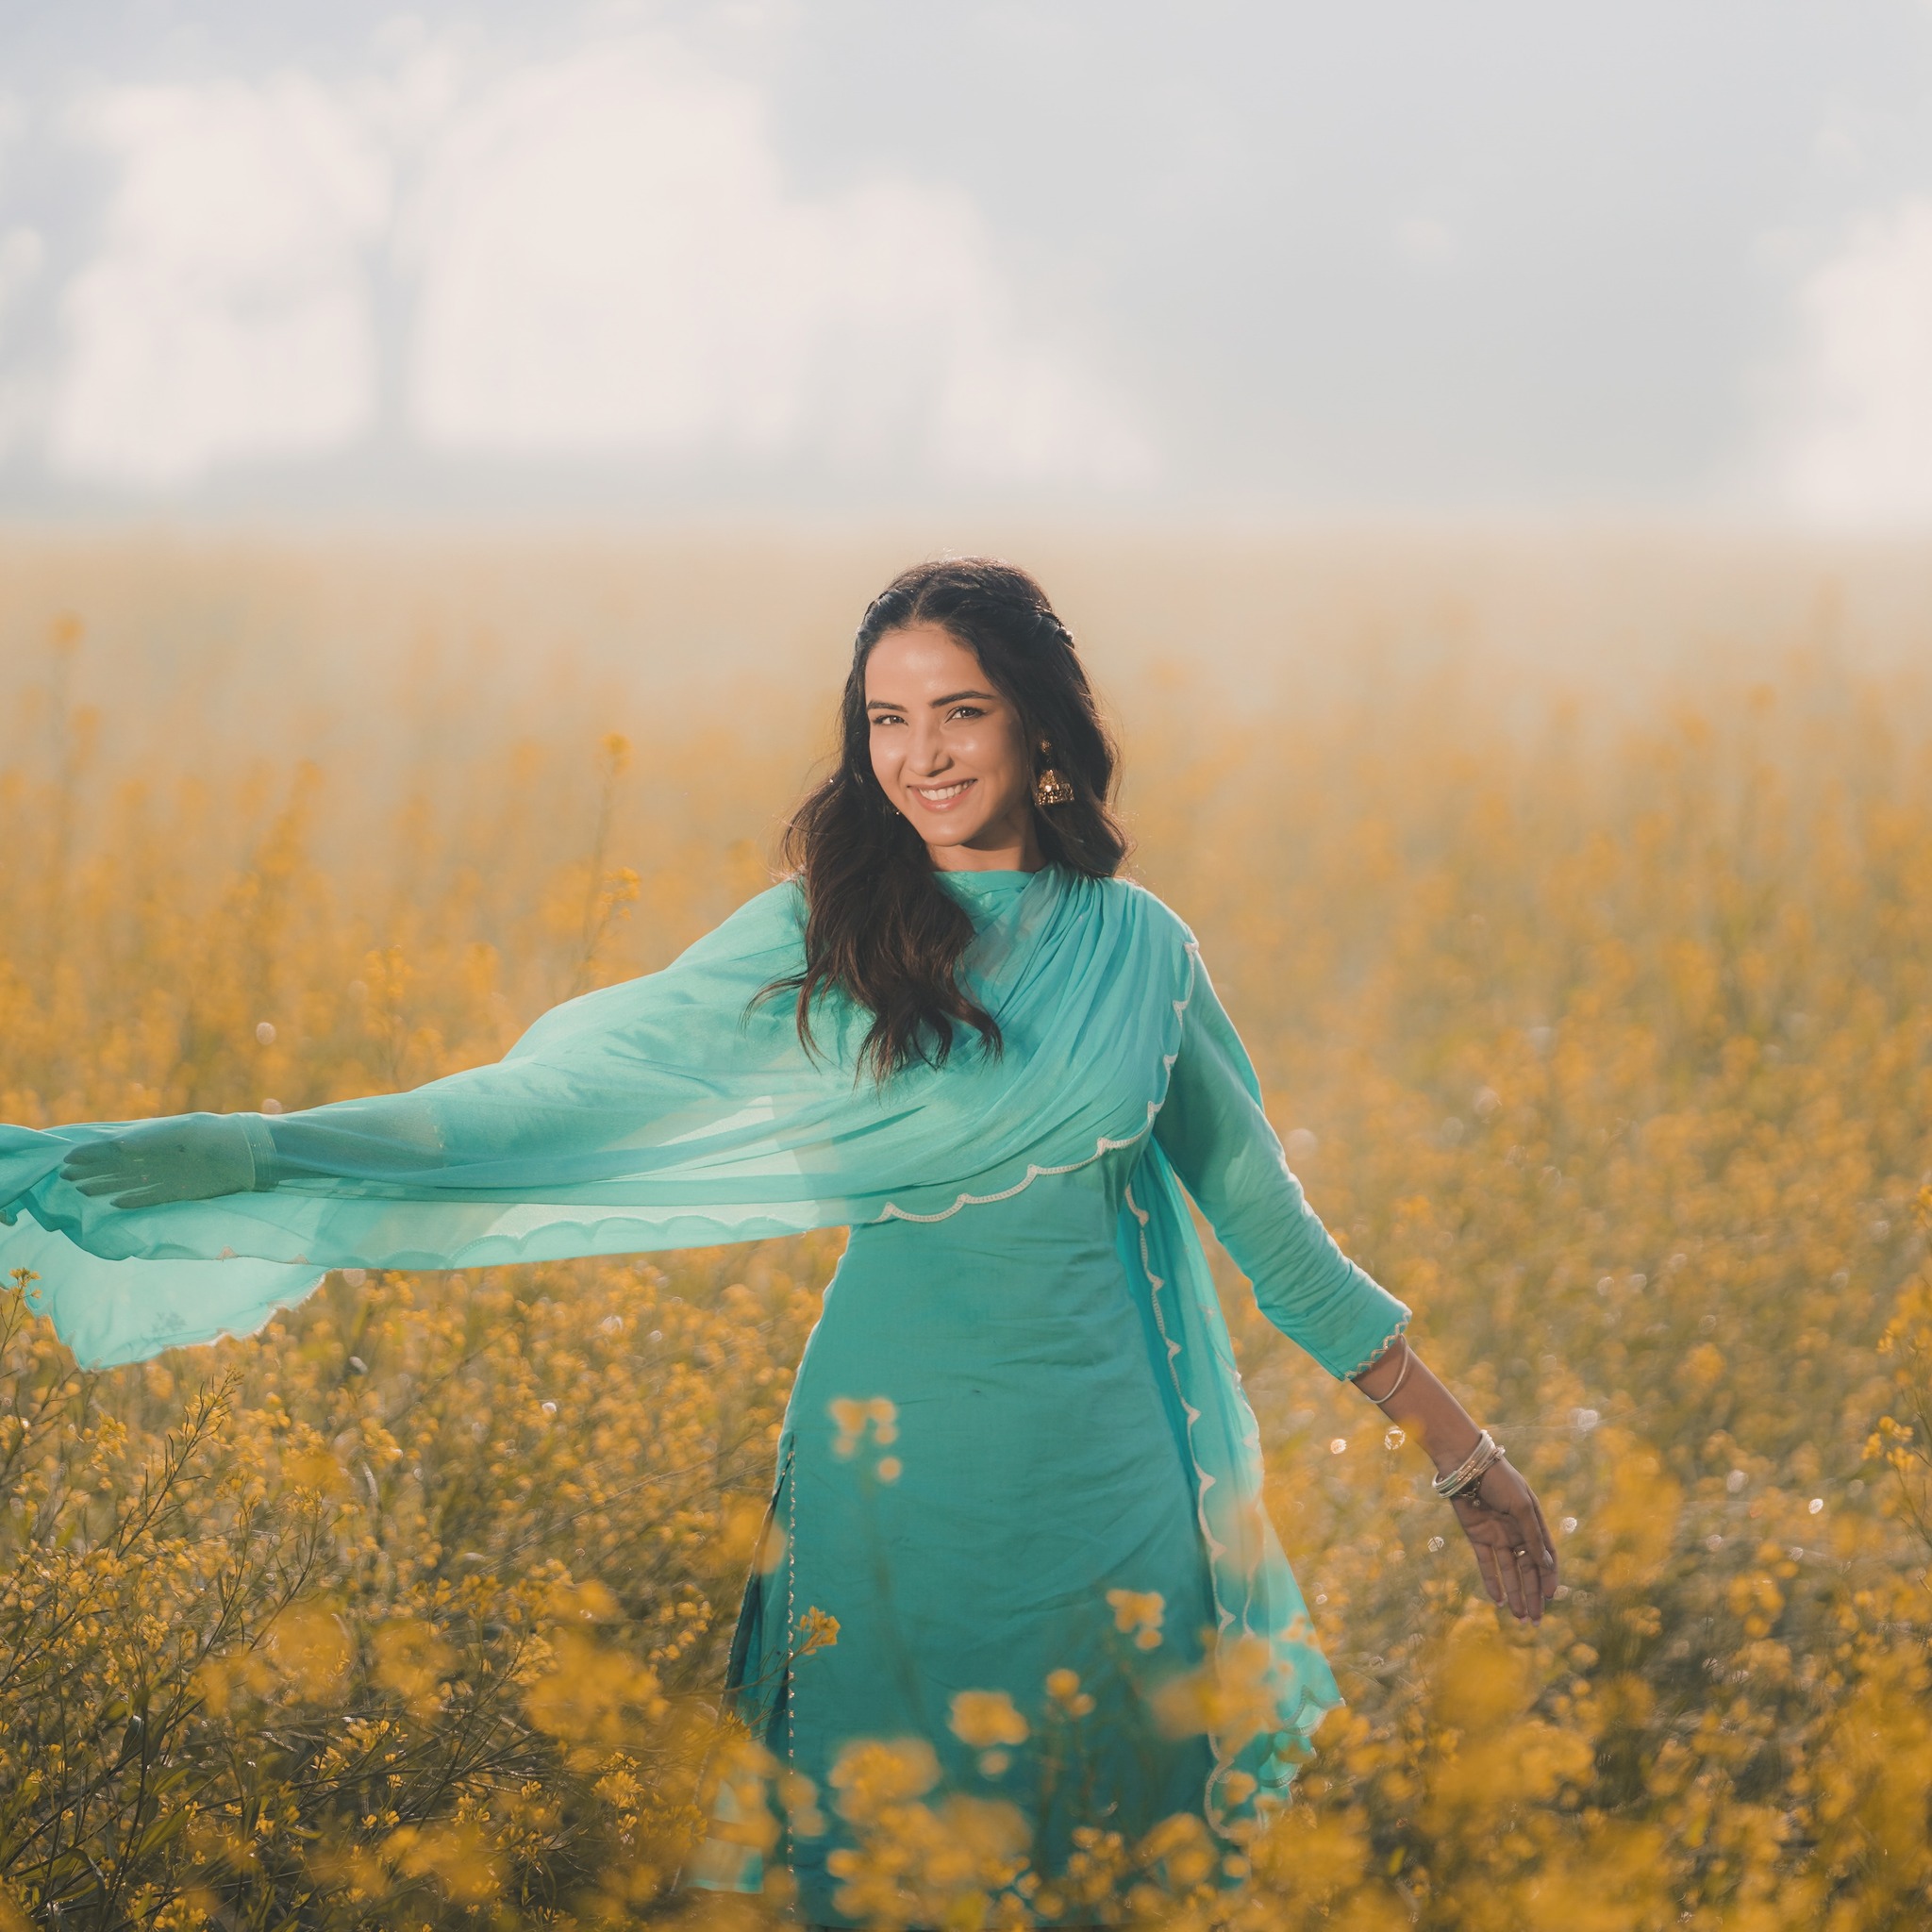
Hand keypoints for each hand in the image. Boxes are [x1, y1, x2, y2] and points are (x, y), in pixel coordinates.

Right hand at [59, 1116, 257, 1209]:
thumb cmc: (219, 1136)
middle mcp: (159, 1157)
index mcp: (156, 1139)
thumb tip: (117, 1145)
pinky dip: (132, 1201)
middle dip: (92, 1170)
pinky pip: (150, 1198)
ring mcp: (169, 1175)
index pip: (116, 1146)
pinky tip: (114, 1204)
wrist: (253, 1154)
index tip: (66, 1159)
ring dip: (105, 1185)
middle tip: (63, 1178)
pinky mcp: (182, 1192)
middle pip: (117, 1165)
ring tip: (80, 1190)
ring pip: (129, 1181)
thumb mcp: (185, 1133)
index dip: (92, 1153)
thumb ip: (151, 1139)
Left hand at [1450, 1457, 1558, 1622]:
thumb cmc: (1499, 1480)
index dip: (1549, 1577)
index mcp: (1533, 1522)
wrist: (1466, 1465)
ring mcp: (1497, 1535)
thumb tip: (1546, 1565)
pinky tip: (1498, 1601)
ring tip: (1520, 1617)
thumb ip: (1532, 1535)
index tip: (1550, 1597)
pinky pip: (1487, 1564)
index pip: (1546, 1556)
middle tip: (1536, 1620)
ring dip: (1515, 1593)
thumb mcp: (1521, 1506)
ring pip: (1509, 1571)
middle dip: (1533, 1594)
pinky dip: (1492, 1582)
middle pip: (1528, 1569)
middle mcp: (1517, 1532)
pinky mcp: (1477, 1537)